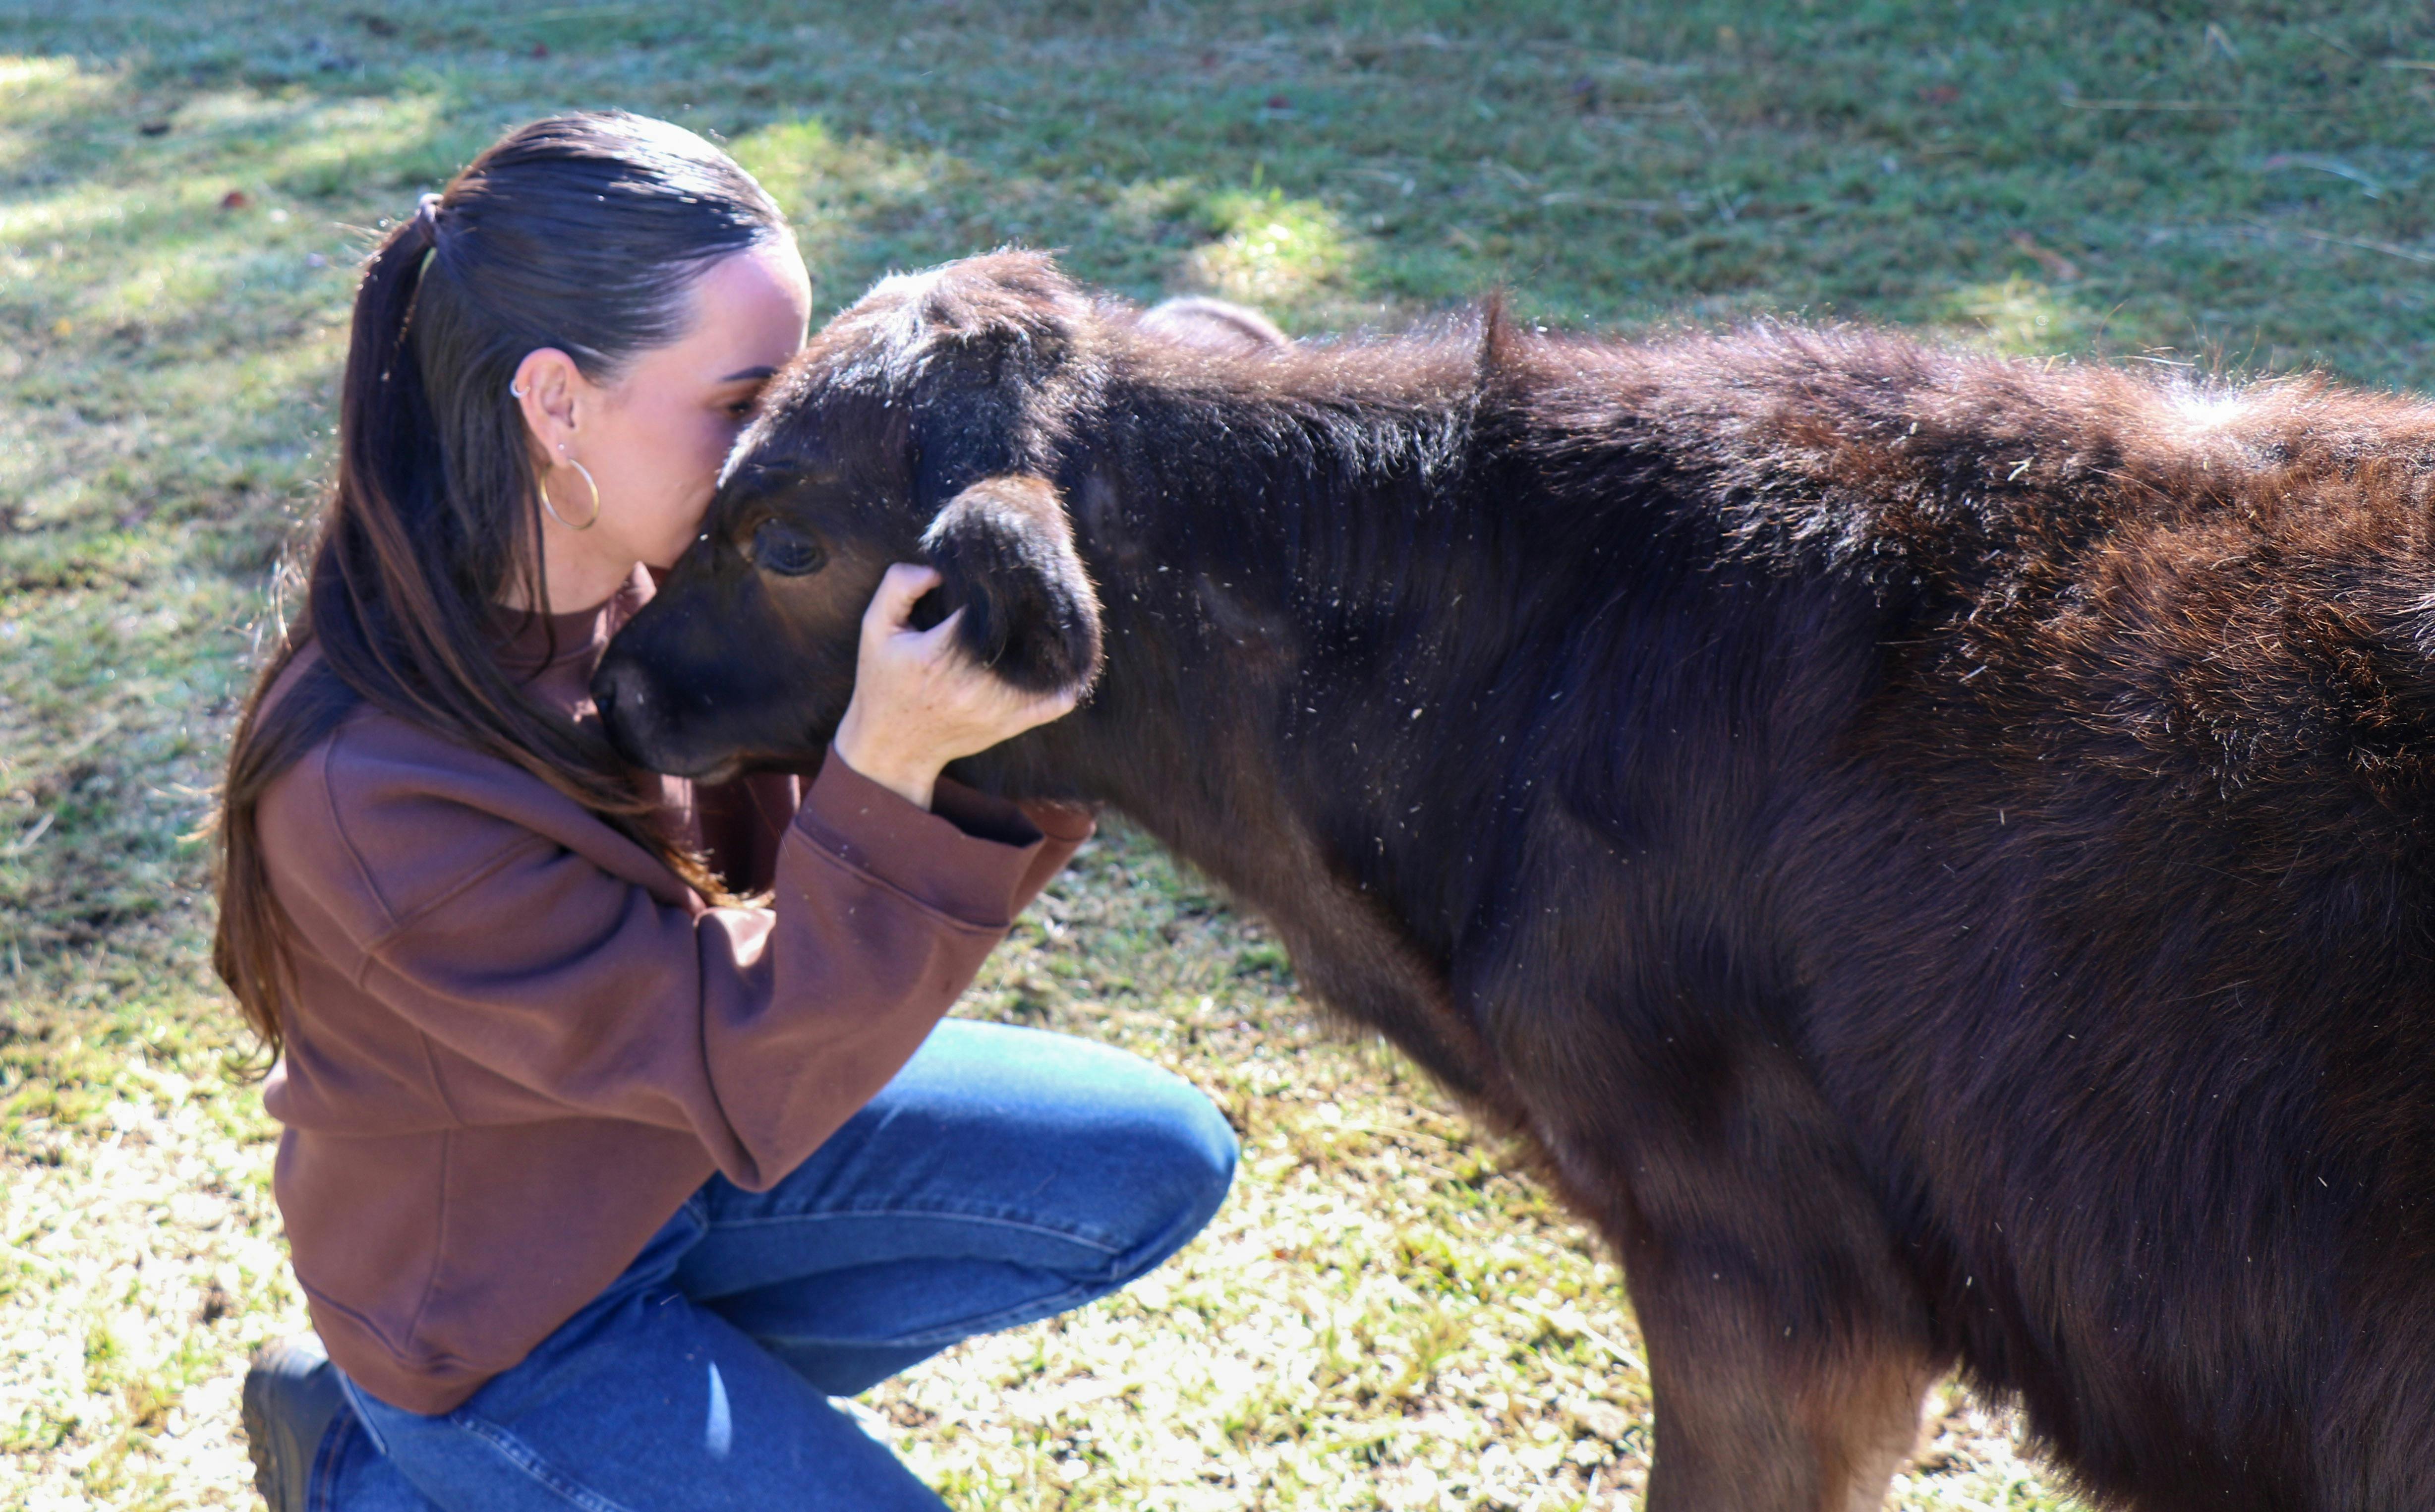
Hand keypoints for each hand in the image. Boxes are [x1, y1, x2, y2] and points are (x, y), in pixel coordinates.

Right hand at [831, 563, 1080, 810]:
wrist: (891, 748)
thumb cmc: (883, 682)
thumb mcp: (875, 628)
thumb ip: (898, 586)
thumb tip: (938, 568)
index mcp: (939, 654)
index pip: (986, 606)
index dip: (998, 585)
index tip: (1001, 574)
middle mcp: (972, 683)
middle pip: (1021, 632)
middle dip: (1029, 607)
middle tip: (1033, 588)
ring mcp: (996, 707)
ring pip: (1043, 664)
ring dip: (1050, 638)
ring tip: (1049, 615)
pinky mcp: (1011, 724)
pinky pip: (1055, 702)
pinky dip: (1066, 680)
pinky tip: (1067, 659)